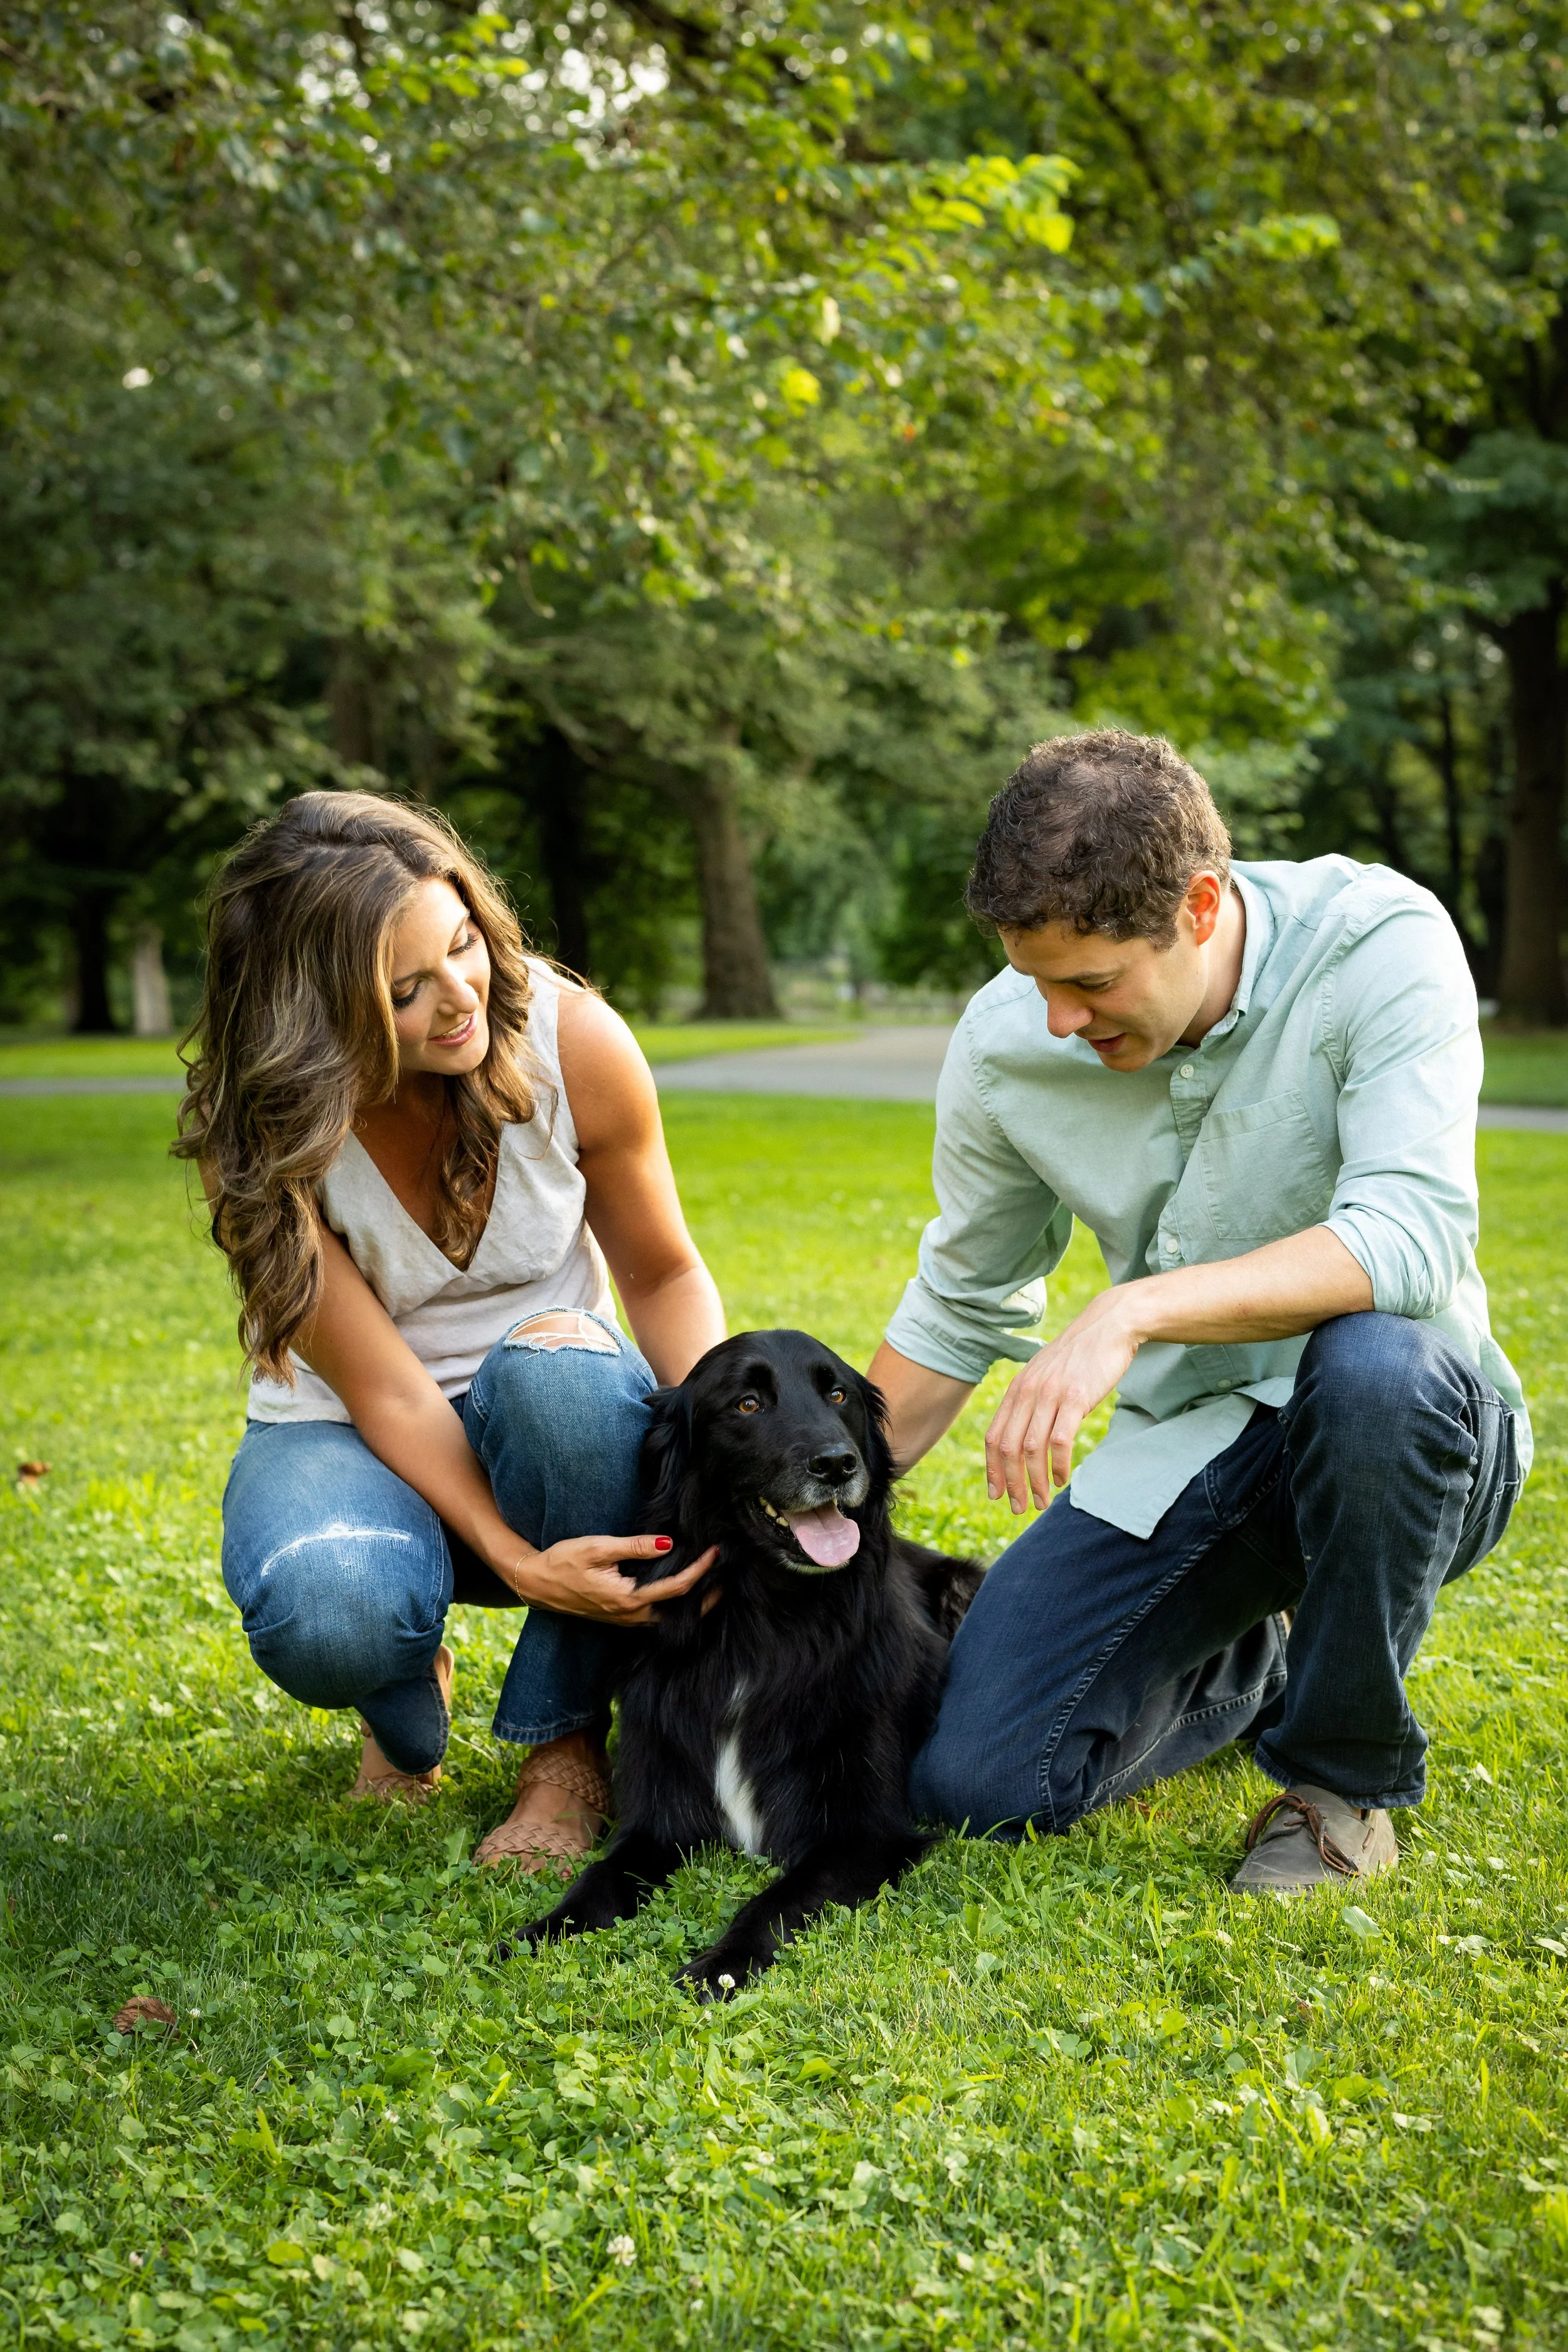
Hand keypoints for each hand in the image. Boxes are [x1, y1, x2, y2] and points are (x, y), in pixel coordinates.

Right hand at [510, 1535, 719, 1623]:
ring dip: (690, 1602)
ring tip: (710, 1585)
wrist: (535, 1583)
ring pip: (667, 1615)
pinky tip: (678, 1592)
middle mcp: (630, 1615)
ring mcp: (624, 1619)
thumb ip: (635, 1546)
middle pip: (679, 1610)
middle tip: (727, 1579)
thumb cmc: (563, 1562)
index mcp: (628, 1598)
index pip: (677, 1587)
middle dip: (706, 1596)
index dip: (700, 1570)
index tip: (716, 1552)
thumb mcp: (598, 1548)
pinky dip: (672, 1605)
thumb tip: (668, 1543)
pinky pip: (654, 1615)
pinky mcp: (618, 1616)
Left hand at [985, 1289, 1140, 1514]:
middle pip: (1007, 1448)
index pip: (994, 1437)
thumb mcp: (1045, 1374)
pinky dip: (1058, 1465)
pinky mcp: (1076, 1398)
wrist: (1109, 1325)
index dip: (992, 1469)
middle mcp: (1028, 1392)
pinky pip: (1060, 1441)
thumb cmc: (1079, 1355)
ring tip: (1041, 1501)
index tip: (995, 1494)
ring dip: (1035, 1481)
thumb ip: (1031, 1399)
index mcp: (1017, 1389)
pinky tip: (1062, 1478)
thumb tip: (1023, 1434)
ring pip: (1031, 1449)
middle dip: (1010, 1484)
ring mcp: (1051, 1395)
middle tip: (1018, 1508)